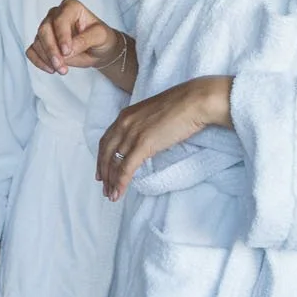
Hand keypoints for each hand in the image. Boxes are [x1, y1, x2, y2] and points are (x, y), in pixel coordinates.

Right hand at [27, 0, 126, 76]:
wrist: (97, 49)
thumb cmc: (100, 38)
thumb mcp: (100, 36)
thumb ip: (85, 40)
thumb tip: (67, 51)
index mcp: (71, 7)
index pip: (60, 19)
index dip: (61, 36)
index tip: (67, 51)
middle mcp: (55, 15)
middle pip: (44, 30)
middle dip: (51, 50)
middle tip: (61, 66)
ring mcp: (46, 28)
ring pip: (38, 41)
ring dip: (47, 58)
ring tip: (62, 70)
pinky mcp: (41, 42)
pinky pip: (31, 51)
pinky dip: (38, 61)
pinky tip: (51, 69)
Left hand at [95, 76, 232, 200]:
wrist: (195, 100)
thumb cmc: (181, 105)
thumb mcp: (153, 114)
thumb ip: (144, 126)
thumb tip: (146, 139)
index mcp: (125, 115)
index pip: (106, 140)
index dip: (102, 158)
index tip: (101, 171)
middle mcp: (123, 124)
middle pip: (106, 153)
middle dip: (103, 173)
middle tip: (104, 187)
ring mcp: (132, 134)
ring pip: (114, 163)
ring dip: (111, 182)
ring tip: (112, 195)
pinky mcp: (143, 144)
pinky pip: (126, 168)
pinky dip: (121, 182)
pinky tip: (119, 193)